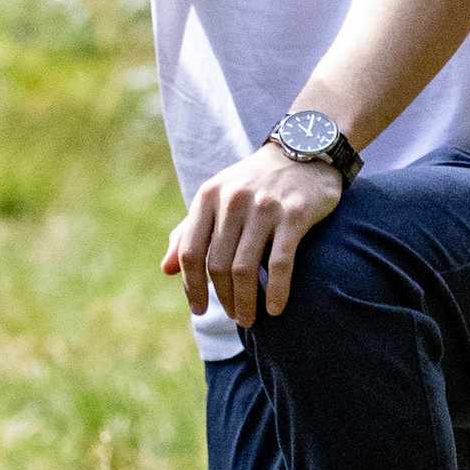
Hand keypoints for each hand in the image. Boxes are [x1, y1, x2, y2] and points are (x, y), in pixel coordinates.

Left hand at [163, 142, 342, 326]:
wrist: (304, 150)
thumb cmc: (255, 183)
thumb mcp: (217, 198)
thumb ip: (190, 232)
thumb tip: (166, 269)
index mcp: (208, 196)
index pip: (191, 252)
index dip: (191, 286)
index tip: (198, 310)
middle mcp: (232, 200)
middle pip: (218, 265)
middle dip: (223, 299)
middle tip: (233, 317)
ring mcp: (264, 207)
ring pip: (245, 268)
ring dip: (245, 301)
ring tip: (249, 319)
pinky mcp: (294, 214)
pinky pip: (280, 263)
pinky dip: (276, 292)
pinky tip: (275, 309)